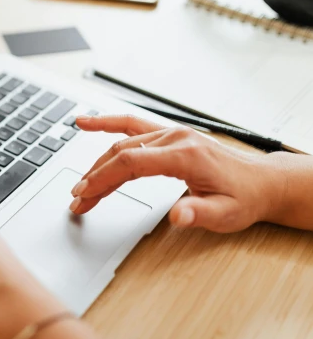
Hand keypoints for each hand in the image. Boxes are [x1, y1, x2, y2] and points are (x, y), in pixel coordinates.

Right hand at [71, 115, 285, 232]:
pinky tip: (85, 123)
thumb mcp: (226, 215)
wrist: (262, 182)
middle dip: (94, 177)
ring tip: (80, 186)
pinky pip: (131, 125)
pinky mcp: (168, 135)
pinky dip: (106, 123)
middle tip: (77, 200)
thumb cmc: (244, 198)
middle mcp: (175, 138)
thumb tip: (180, 215)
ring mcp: (171, 133)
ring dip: (97, 164)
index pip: (131, 162)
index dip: (103, 178)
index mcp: (185, 154)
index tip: (84, 195)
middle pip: (121, 153)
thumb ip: (200, 214)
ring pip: (122, 144)